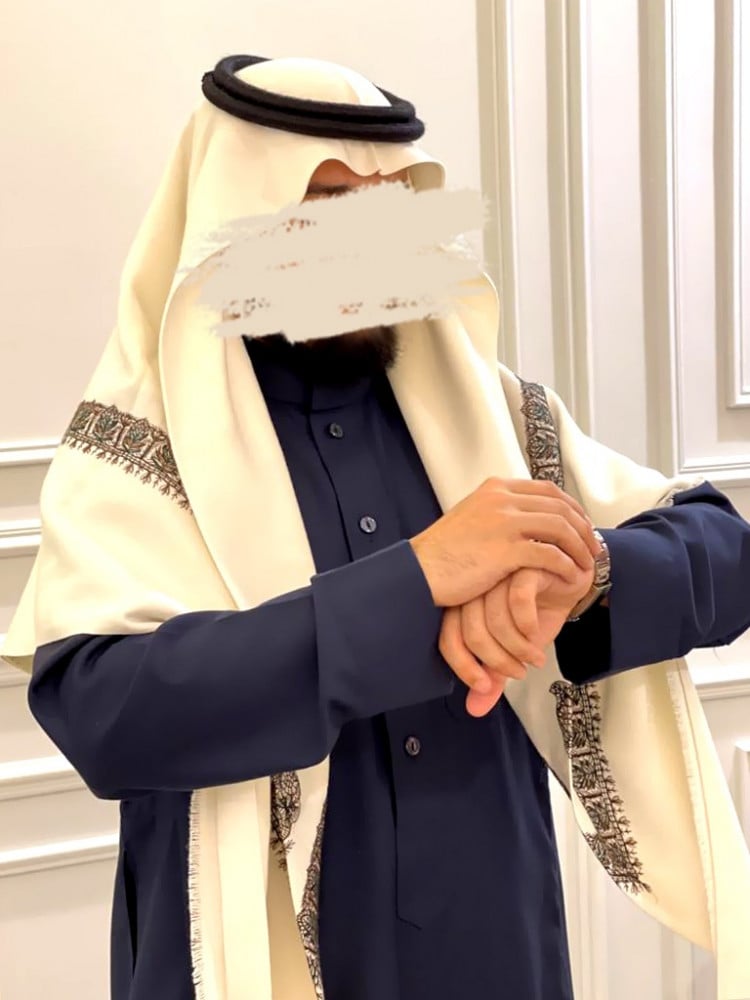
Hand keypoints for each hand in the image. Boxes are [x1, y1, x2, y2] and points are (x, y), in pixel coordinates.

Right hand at [410, 478, 597, 607]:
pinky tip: (569, 578)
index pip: (548, 491)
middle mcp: (502, 499)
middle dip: (584, 529)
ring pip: (560, 528)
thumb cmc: (442, 554)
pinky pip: (549, 554)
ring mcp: (504, 523)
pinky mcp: (505, 550)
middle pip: (560, 507)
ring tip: (587, 566)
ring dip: (580, 548)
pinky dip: (565, 566)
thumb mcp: (471, 518)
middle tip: (594, 549)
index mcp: (495, 488)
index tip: (584, 528)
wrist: (418, 571)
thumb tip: (525, 519)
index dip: (573, 509)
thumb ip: (497, 513)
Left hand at [439, 561, 594, 716]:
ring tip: (535, 658)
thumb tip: (474, 710)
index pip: (449, 639)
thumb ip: (495, 675)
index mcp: (466, 603)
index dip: (464, 668)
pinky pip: (518, 600)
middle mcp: (477, 587)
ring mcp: (499, 573)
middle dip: (499, 662)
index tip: (485, 687)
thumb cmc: (539, 610)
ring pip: (496, 620)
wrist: (570, 582)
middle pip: (473, 633)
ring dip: (519, 649)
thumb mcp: (516, 648)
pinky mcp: (523, 563)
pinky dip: (528, 625)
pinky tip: (538, 633)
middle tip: (520, 672)